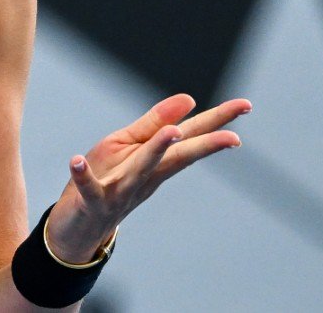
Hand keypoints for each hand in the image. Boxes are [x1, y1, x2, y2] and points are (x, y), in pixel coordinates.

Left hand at [47, 93, 252, 261]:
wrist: (82, 224)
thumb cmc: (108, 177)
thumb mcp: (129, 145)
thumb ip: (154, 124)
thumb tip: (190, 98)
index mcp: (158, 160)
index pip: (191, 136)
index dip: (218, 120)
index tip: (246, 105)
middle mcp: (146, 176)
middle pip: (178, 157)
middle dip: (205, 145)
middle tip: (235, 137)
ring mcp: (121, 190)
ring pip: (141, 170)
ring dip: (156, 151)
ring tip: (173, 132)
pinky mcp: (93, 200)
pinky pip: (88, 188)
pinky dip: (82, 176)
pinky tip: (76, 161)